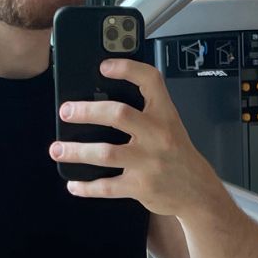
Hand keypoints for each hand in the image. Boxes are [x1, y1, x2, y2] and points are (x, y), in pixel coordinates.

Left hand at [49, 58, 218, 216]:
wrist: (199, 191)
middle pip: (119, 115)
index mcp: (165, 115)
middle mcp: (158, 136)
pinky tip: (74, 184)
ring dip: (76, 151)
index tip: (104, 66)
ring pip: (106, 153)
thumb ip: (145, 111)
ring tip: (58, 149)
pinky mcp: (141, 187)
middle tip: (66, 112)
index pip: (150, 81)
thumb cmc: (179, 156)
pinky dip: (86, 187)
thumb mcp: (170, 125)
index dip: (127, 69)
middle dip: (87, 112)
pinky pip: (107, 187)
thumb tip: (101, 99)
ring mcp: (149, 162)